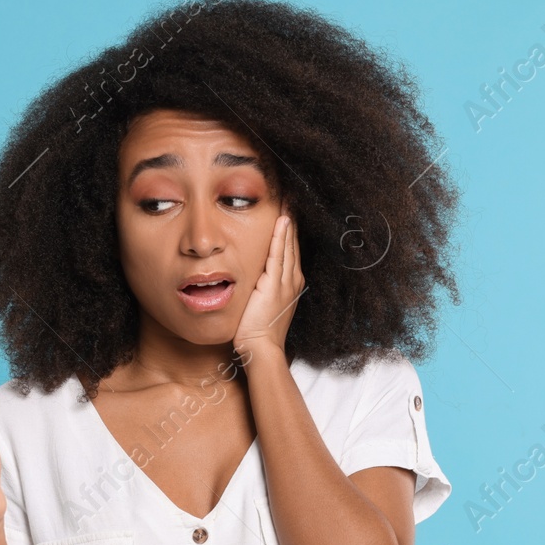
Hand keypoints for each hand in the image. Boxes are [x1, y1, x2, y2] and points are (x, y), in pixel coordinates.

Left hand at [232, 212, 303, 362]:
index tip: (287, 210)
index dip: (289, 229)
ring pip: (288, 245)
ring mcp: (286, 282)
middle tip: (291, 196)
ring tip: (288, 201)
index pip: (290, 249)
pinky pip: (279, 255)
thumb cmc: (257, 332)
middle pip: (292, 242)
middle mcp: (292, 280)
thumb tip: (251, 276)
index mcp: (290, 283)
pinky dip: (281, 237)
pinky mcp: (275, 285)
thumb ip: (260, 287)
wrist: (261, 348)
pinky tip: (282, 221)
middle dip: (291, 219)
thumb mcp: (261, 304)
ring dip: (289, 222)